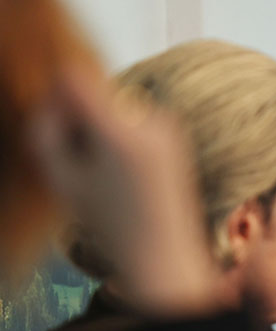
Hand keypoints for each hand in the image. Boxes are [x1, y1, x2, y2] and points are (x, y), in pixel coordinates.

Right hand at [27, 67, 226, 315]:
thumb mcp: (59, 178)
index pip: (74, 76)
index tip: (60, 131)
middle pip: (94, 90)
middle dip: (80, 117)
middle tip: (86, 164)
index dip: (56, 98)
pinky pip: (132, 118)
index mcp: (120, 132)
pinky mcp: (176, 133)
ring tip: (109, 174)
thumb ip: (45, 129)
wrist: (164, 254)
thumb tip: (53, 94)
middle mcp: (150, 121)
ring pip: (113, 105)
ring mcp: (168, 126)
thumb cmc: (108, 223)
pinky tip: (127, 172)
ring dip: (102, 127)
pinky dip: (122, 135)